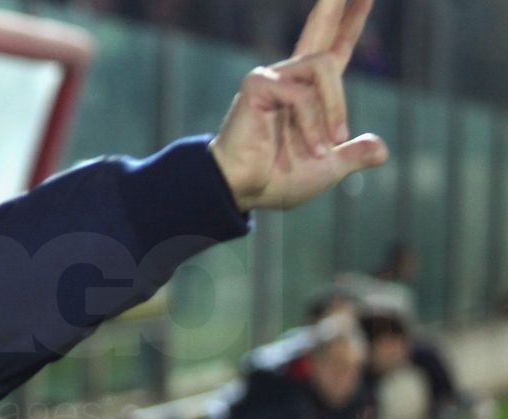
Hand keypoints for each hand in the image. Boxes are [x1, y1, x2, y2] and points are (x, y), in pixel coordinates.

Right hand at [209, 0, 389, 210]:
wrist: (243, 192)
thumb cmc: (276, 180)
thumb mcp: (326, 170)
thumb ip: (352, 156)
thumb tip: (383, 151)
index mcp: (308, 93)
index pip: (335, 50)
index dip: (351, 23)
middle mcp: (290, 78)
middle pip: (320, 29)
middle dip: (337, 4)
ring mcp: (273, 78)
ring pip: (326, 67)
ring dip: (334, 110)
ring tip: (327, 146)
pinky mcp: (258, 85)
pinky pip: (303, 94)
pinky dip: (313, 124)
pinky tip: (311, 148)